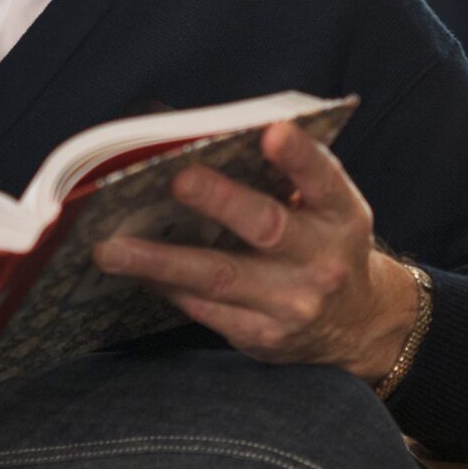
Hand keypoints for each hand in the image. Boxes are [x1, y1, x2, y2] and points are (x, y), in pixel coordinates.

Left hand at [89, 122, 419, 381]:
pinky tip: (132, 270)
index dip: (298, 157)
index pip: (323, 180)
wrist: (356, 323)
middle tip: (176, 180)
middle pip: (266, 228)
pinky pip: (204, 308)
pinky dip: (165, 286)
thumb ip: (288, 177)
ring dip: (160, 260)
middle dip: (220, 201)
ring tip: (110, 248)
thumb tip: (206, 144)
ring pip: (219, 277)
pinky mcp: (262, 336)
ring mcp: (291, 304)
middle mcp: (321, 261)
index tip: (271, 132)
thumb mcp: (329, 207)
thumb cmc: (327, 244)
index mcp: (340, 216)